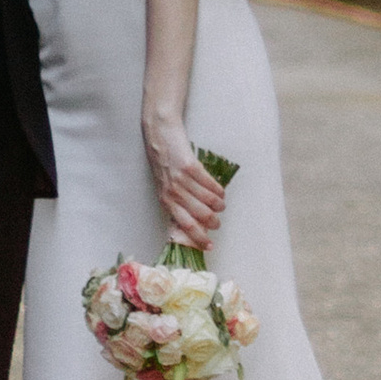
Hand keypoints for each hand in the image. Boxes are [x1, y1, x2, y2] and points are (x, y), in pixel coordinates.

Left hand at [144, 108, 224, 247]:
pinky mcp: (190, 167)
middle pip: (200, 216)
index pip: (185, 226)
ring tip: (221, 205)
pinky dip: (218, 190)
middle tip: (218, 222)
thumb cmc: (162, 161)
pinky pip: (210, 184)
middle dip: (213, 222)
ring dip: (218, 205)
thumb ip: (176, 201)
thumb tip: (193, 218)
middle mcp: (173, 193)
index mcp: (166, 201)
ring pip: (207, 200)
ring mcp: (181, 180)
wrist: (159, 134)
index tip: (209, 245)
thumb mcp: (164, 185)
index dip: (199, 238)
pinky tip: (220, 192)